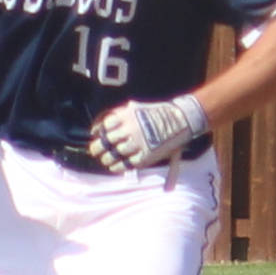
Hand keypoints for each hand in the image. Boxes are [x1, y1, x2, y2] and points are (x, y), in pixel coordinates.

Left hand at [94, 94, 208, 168]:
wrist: (180, 119)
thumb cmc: (157, 112)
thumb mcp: (136, 107)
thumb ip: (119, 114)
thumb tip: (100, 126)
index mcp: (126, 115)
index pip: (104, 125)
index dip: (97, 132)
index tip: (94, 135)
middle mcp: (130, 129)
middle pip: (106, 141)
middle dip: (97, 148)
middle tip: (94, 151)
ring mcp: (138, 143)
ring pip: (114, 154)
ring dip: (106, 159)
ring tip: (104, 161)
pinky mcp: (146, 156)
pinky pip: (126, 164)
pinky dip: (118, 167)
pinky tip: (114, 167)